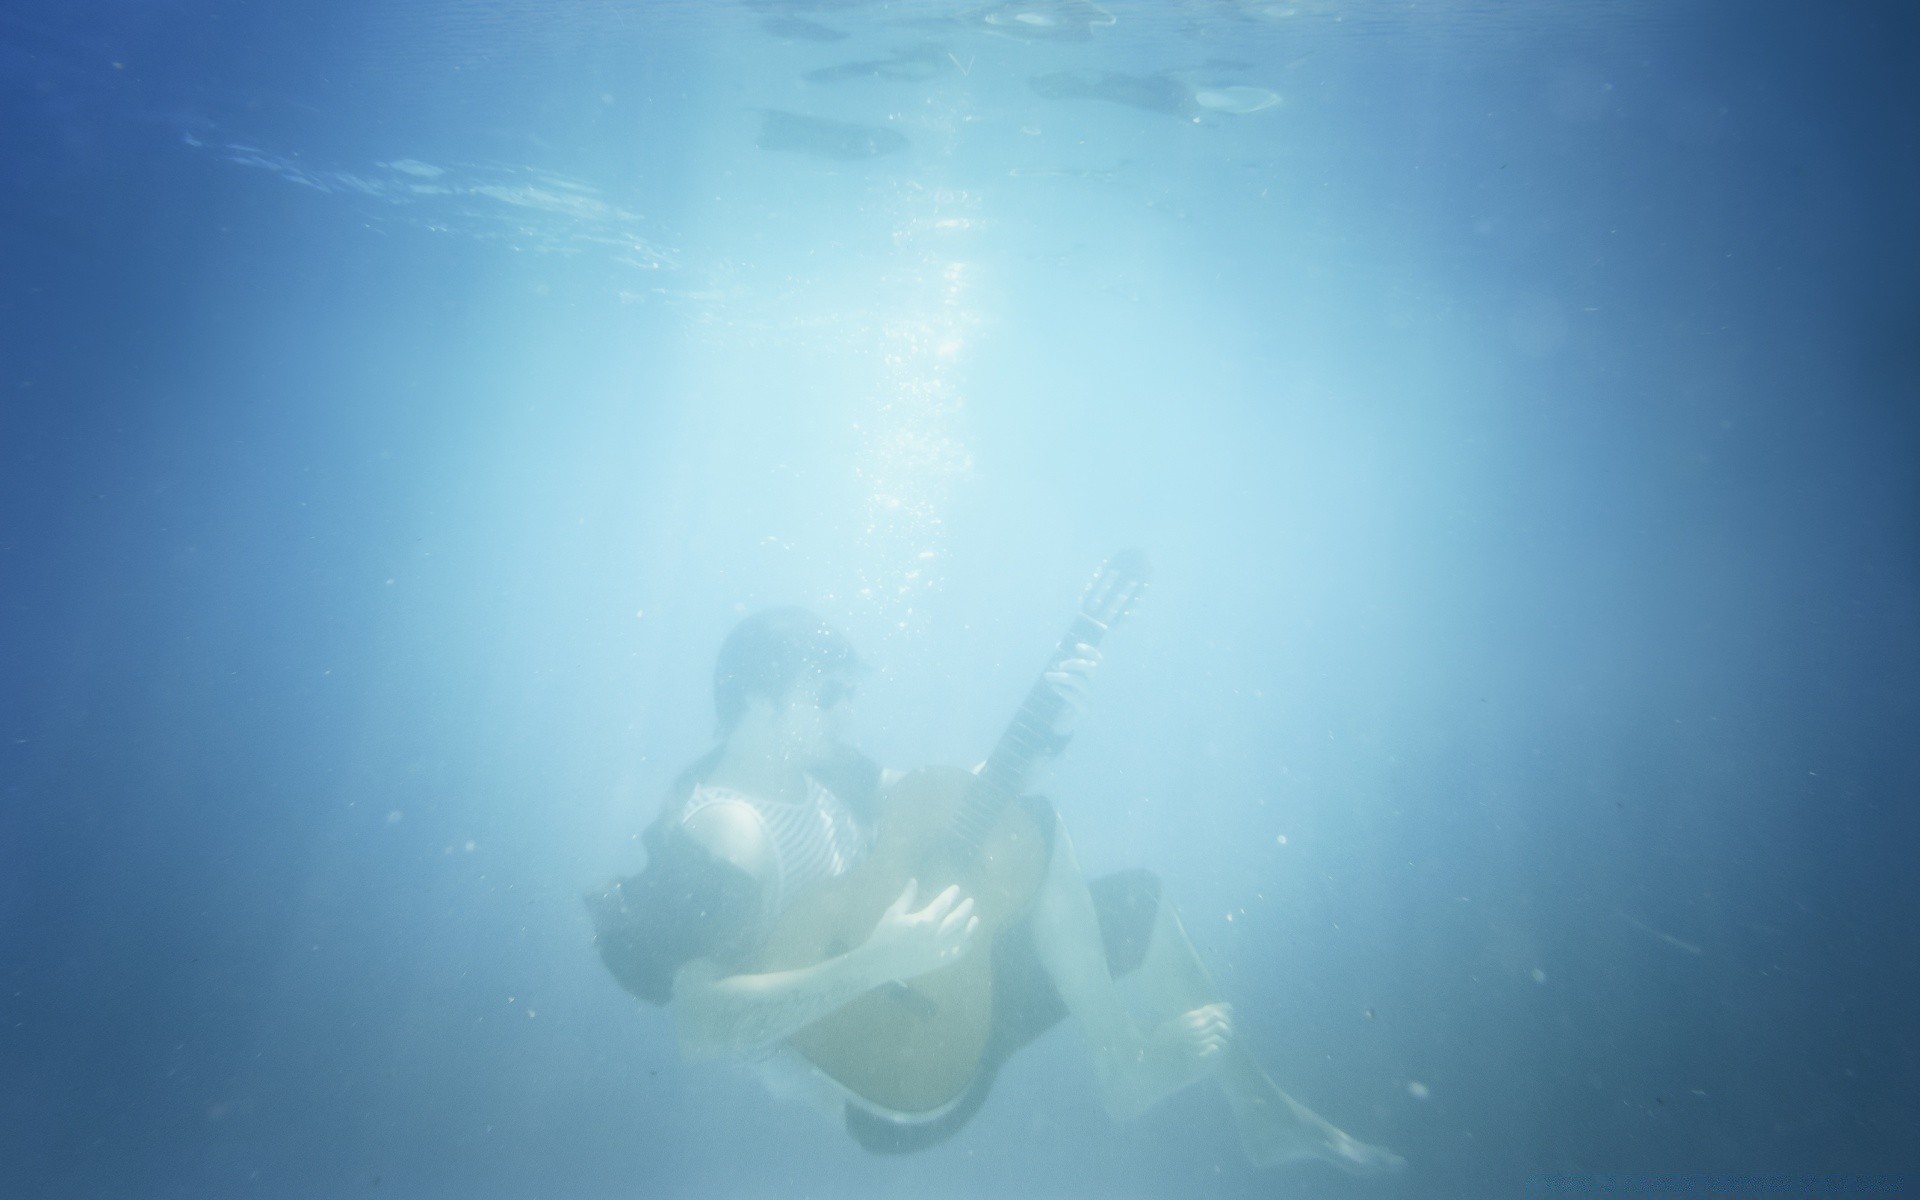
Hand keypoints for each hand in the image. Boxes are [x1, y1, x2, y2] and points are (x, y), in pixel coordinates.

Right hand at [862, 879, 977, 982]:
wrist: (878, 963)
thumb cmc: (884, 935)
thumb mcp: (893, 913)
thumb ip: (907, 897)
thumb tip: (914, 880)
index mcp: (924, 920)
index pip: (943, 904)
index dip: (951, 894)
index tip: (956, 888)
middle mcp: (934, 935)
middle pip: (956, 920)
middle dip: (965, 909)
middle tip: (970, 901)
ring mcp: (937, 950)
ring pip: (960, 938)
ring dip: (970, 928)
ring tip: (975, 919)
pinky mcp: (936, 963)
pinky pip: (955, 955)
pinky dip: (964, 948)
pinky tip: (968, 942)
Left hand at [1042, 641, 1101, 731]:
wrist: (1060, 724)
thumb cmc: (1061, 699)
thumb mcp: (1061, 681)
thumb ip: (1062, 665)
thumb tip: (1058, 646)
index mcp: (1089, 678)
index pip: (1097, 661)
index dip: (1090, 651)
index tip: (1077, 646)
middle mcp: (1092, 686)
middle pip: (1091, 668)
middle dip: (1073, 662)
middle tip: (1058, 665)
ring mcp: (1089, 699)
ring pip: (1078, 681)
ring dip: (1061, 676)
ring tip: (1047, 676)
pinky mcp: (1083, 711)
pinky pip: (1075, 697)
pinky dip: (1063, 690)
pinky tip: (1054, 688)